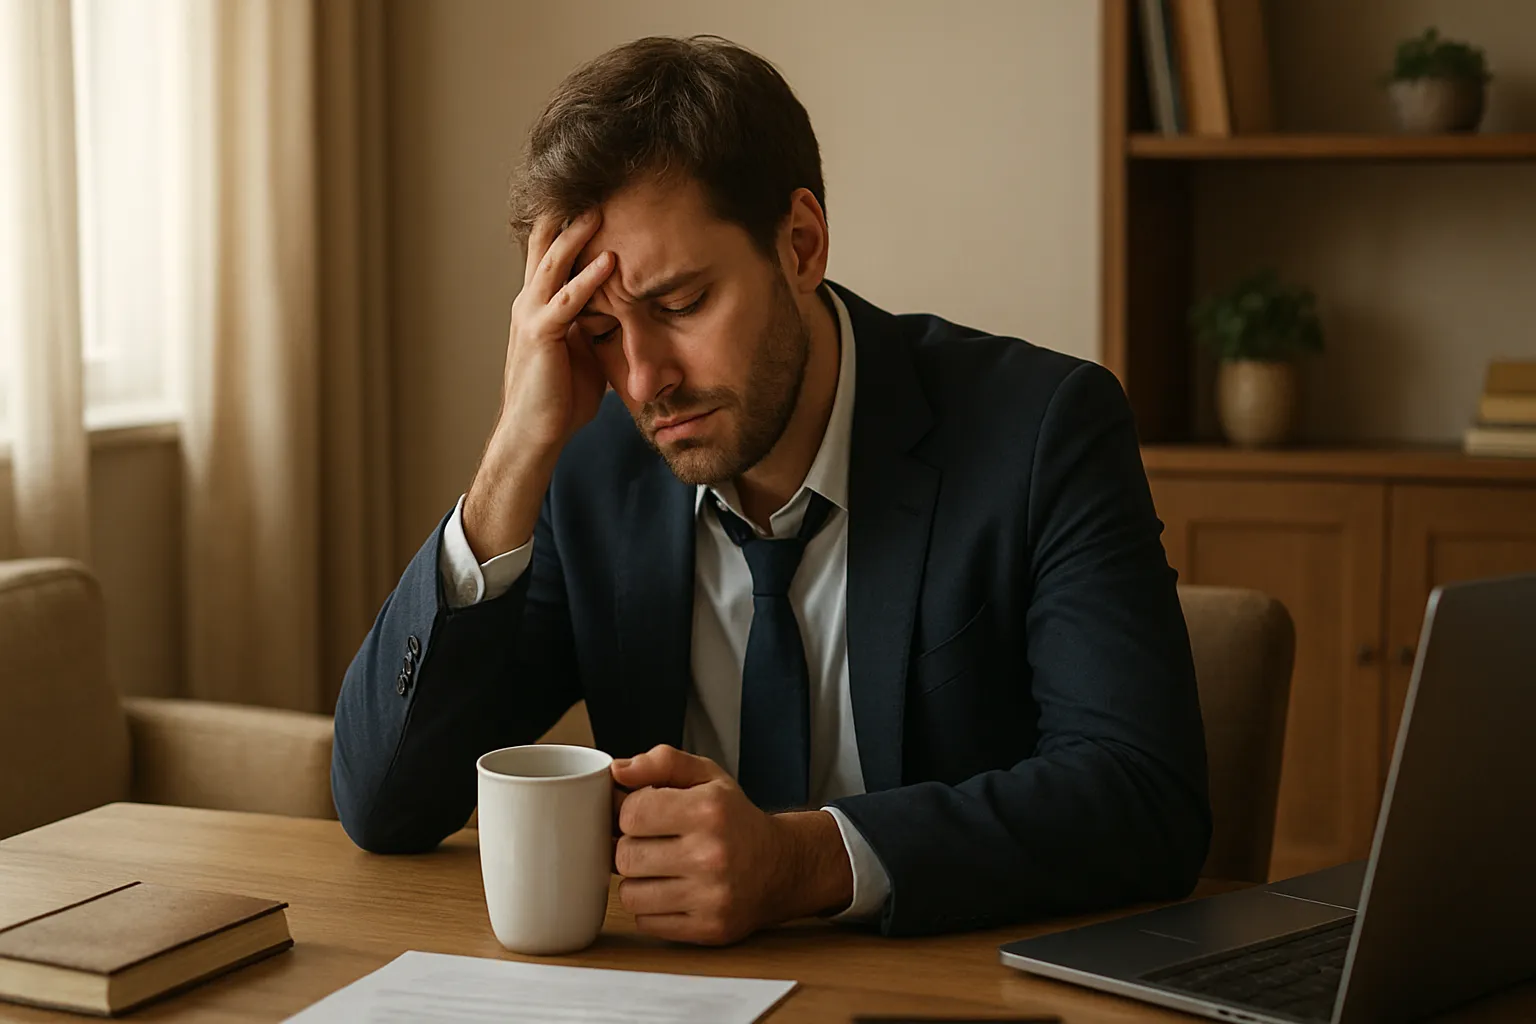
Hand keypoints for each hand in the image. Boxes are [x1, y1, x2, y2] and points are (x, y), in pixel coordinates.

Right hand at [462, 209, 615, 559]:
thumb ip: (600, 325)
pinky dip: (587, 280)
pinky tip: (609, 262)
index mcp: (540, 303)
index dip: (569, 222)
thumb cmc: (561, 398)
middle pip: (547, 245)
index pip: (553, 251)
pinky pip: (566, 301)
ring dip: (578, 235)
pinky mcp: (541, 336)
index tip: (595, 193)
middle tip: (596, 181)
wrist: (534, 434)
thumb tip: (629, 312)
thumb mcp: (586, 351)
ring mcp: (532, 316)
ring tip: (601, 208)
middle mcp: (530, 301)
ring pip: (554, 264)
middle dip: (569, 214)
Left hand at [611, 745, 853, 944]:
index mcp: (709, 810)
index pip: (631, 813)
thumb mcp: (707, 777)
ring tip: (661, 869)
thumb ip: (662, 763)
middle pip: (625, 856)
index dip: (629, 813)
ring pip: (630, 894)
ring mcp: (711, 896)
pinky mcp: (709, 929)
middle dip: (631, 848)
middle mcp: (712, 854)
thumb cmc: (735, 819)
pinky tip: (673, 892)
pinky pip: (645, 922)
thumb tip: (617, 771)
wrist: (782, 867)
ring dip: (638, 881)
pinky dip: (651, 908)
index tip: (646, 815)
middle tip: (652, 844)